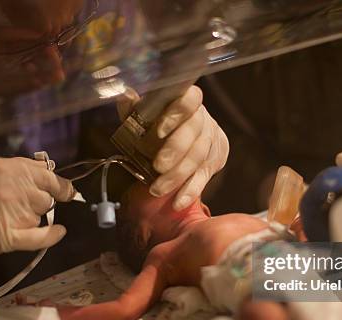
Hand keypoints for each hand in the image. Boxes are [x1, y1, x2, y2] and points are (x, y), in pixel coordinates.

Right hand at [0, 157, 75, 255]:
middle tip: (13, 205)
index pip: (51, 179)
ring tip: (3, 216)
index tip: (66, 192)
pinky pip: (38, 238)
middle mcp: (15, 190)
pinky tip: (59, 233)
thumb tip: (48, 173)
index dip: (61, 188)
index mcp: (12, 169)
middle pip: (45, 201)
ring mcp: (11, 214)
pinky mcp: (5, 237)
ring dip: (28, 218)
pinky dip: (50, 237)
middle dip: (35, 203)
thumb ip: (20, 169)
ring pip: (38, 218)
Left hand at [118, 86, 228, 209]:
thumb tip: (126, 95)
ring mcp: (211, 140)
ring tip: (157, 189)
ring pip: (198, 157)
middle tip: (158, 166)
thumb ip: (134, 108)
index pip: (189, 100)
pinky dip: (190, 191)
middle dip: (176, 150)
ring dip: (177, 176)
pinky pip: (204, 177)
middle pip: (194, 133)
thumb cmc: (159, 123)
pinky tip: (178, 202)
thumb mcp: (144, 114)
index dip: (177, 113)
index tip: (160, 130)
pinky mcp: (215, 160)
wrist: (184, 137)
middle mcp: (203, 119)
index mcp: (187, 102)